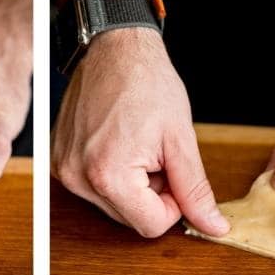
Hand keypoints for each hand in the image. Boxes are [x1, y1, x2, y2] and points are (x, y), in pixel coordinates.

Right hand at [51, 32, 228, 237]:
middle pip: (132, 219)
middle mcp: (79, 178)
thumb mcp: (180, 140)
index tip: (171, 169)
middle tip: (153, 152)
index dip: (172, 203)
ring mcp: (65, 170)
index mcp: (108, 176)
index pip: (152, 226)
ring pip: (115, 207)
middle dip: (151, 192)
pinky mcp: (60, 161)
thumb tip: (215, 228)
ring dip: (133, 184)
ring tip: (134, 143)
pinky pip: (96, 188)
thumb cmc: (147, 82)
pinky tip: (117, 142)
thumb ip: (195, 191)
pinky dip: (113, 173)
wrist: (113, 45)